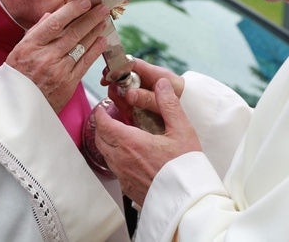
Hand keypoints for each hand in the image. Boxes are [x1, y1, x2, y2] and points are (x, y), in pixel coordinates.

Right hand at [6, 0, 110, 112]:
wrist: (16, 111)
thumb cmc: (16, 79)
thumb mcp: (17, 52)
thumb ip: (35, 32)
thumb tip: (51, 15)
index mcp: (29, 46)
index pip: (55, 23)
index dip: (72, 10)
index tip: (84, 1)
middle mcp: (45, 57)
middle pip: (72, 32)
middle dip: (90, 18)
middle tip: (102, 7)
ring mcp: (58, 70)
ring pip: (81, 46)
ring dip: (95, 31)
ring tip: (104, 20)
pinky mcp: (68, 84)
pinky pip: (85, 63)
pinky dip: (95, 50)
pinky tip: (102, 40)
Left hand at [95, 78, 200, 204]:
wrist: (188, 203)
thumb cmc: (186, 168)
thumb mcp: (182, 130)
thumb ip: (169, 104)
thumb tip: (162, 85)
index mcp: (131, 143)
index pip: (104, 124)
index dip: (100, 113)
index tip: (104, 106)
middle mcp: (122, 160)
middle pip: (100, 138)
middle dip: (101, 125)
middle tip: (109, 117)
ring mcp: (123, 176)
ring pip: (105, 154)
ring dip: (107, 141)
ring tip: (119, 133)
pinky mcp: (128, 188)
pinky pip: (114, 168)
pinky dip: (115, 156)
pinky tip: (130, 154)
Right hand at [102, 58, 184, 117]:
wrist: (196, 105)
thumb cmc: (185, 98)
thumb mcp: (167, 99)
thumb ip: (148, 98)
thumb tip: (128, 94)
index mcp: (153, 72)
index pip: (130, 63)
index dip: (116, 67)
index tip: (106, 77)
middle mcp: (147, 77)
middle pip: (123, 77)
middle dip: (116, 87)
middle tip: (115, 99)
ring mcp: (144, 87)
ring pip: (124, 88)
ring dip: (120, 98)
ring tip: (123, 110)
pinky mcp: (144, 97)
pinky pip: (129, 99)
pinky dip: (125, 105)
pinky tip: (126, 113)